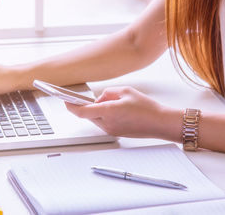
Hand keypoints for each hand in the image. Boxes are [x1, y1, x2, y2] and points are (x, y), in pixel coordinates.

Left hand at [66, 86, 180, 138]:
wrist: (160, 123)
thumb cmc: (147, 108)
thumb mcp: (125, 91)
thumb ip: (108, 93)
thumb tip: (100, 99)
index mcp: (108, 112)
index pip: (82, 111)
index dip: (70, 106)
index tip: (65, 100)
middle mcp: (108, 124)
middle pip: (88, 115)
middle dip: (86, 106)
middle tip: (83, 98)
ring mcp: (111, 130)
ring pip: (96, 119)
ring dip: (96, 110)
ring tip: (110, 101)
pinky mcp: (116, 133)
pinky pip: (104, 123)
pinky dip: (104, 115)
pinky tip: (114, 109)